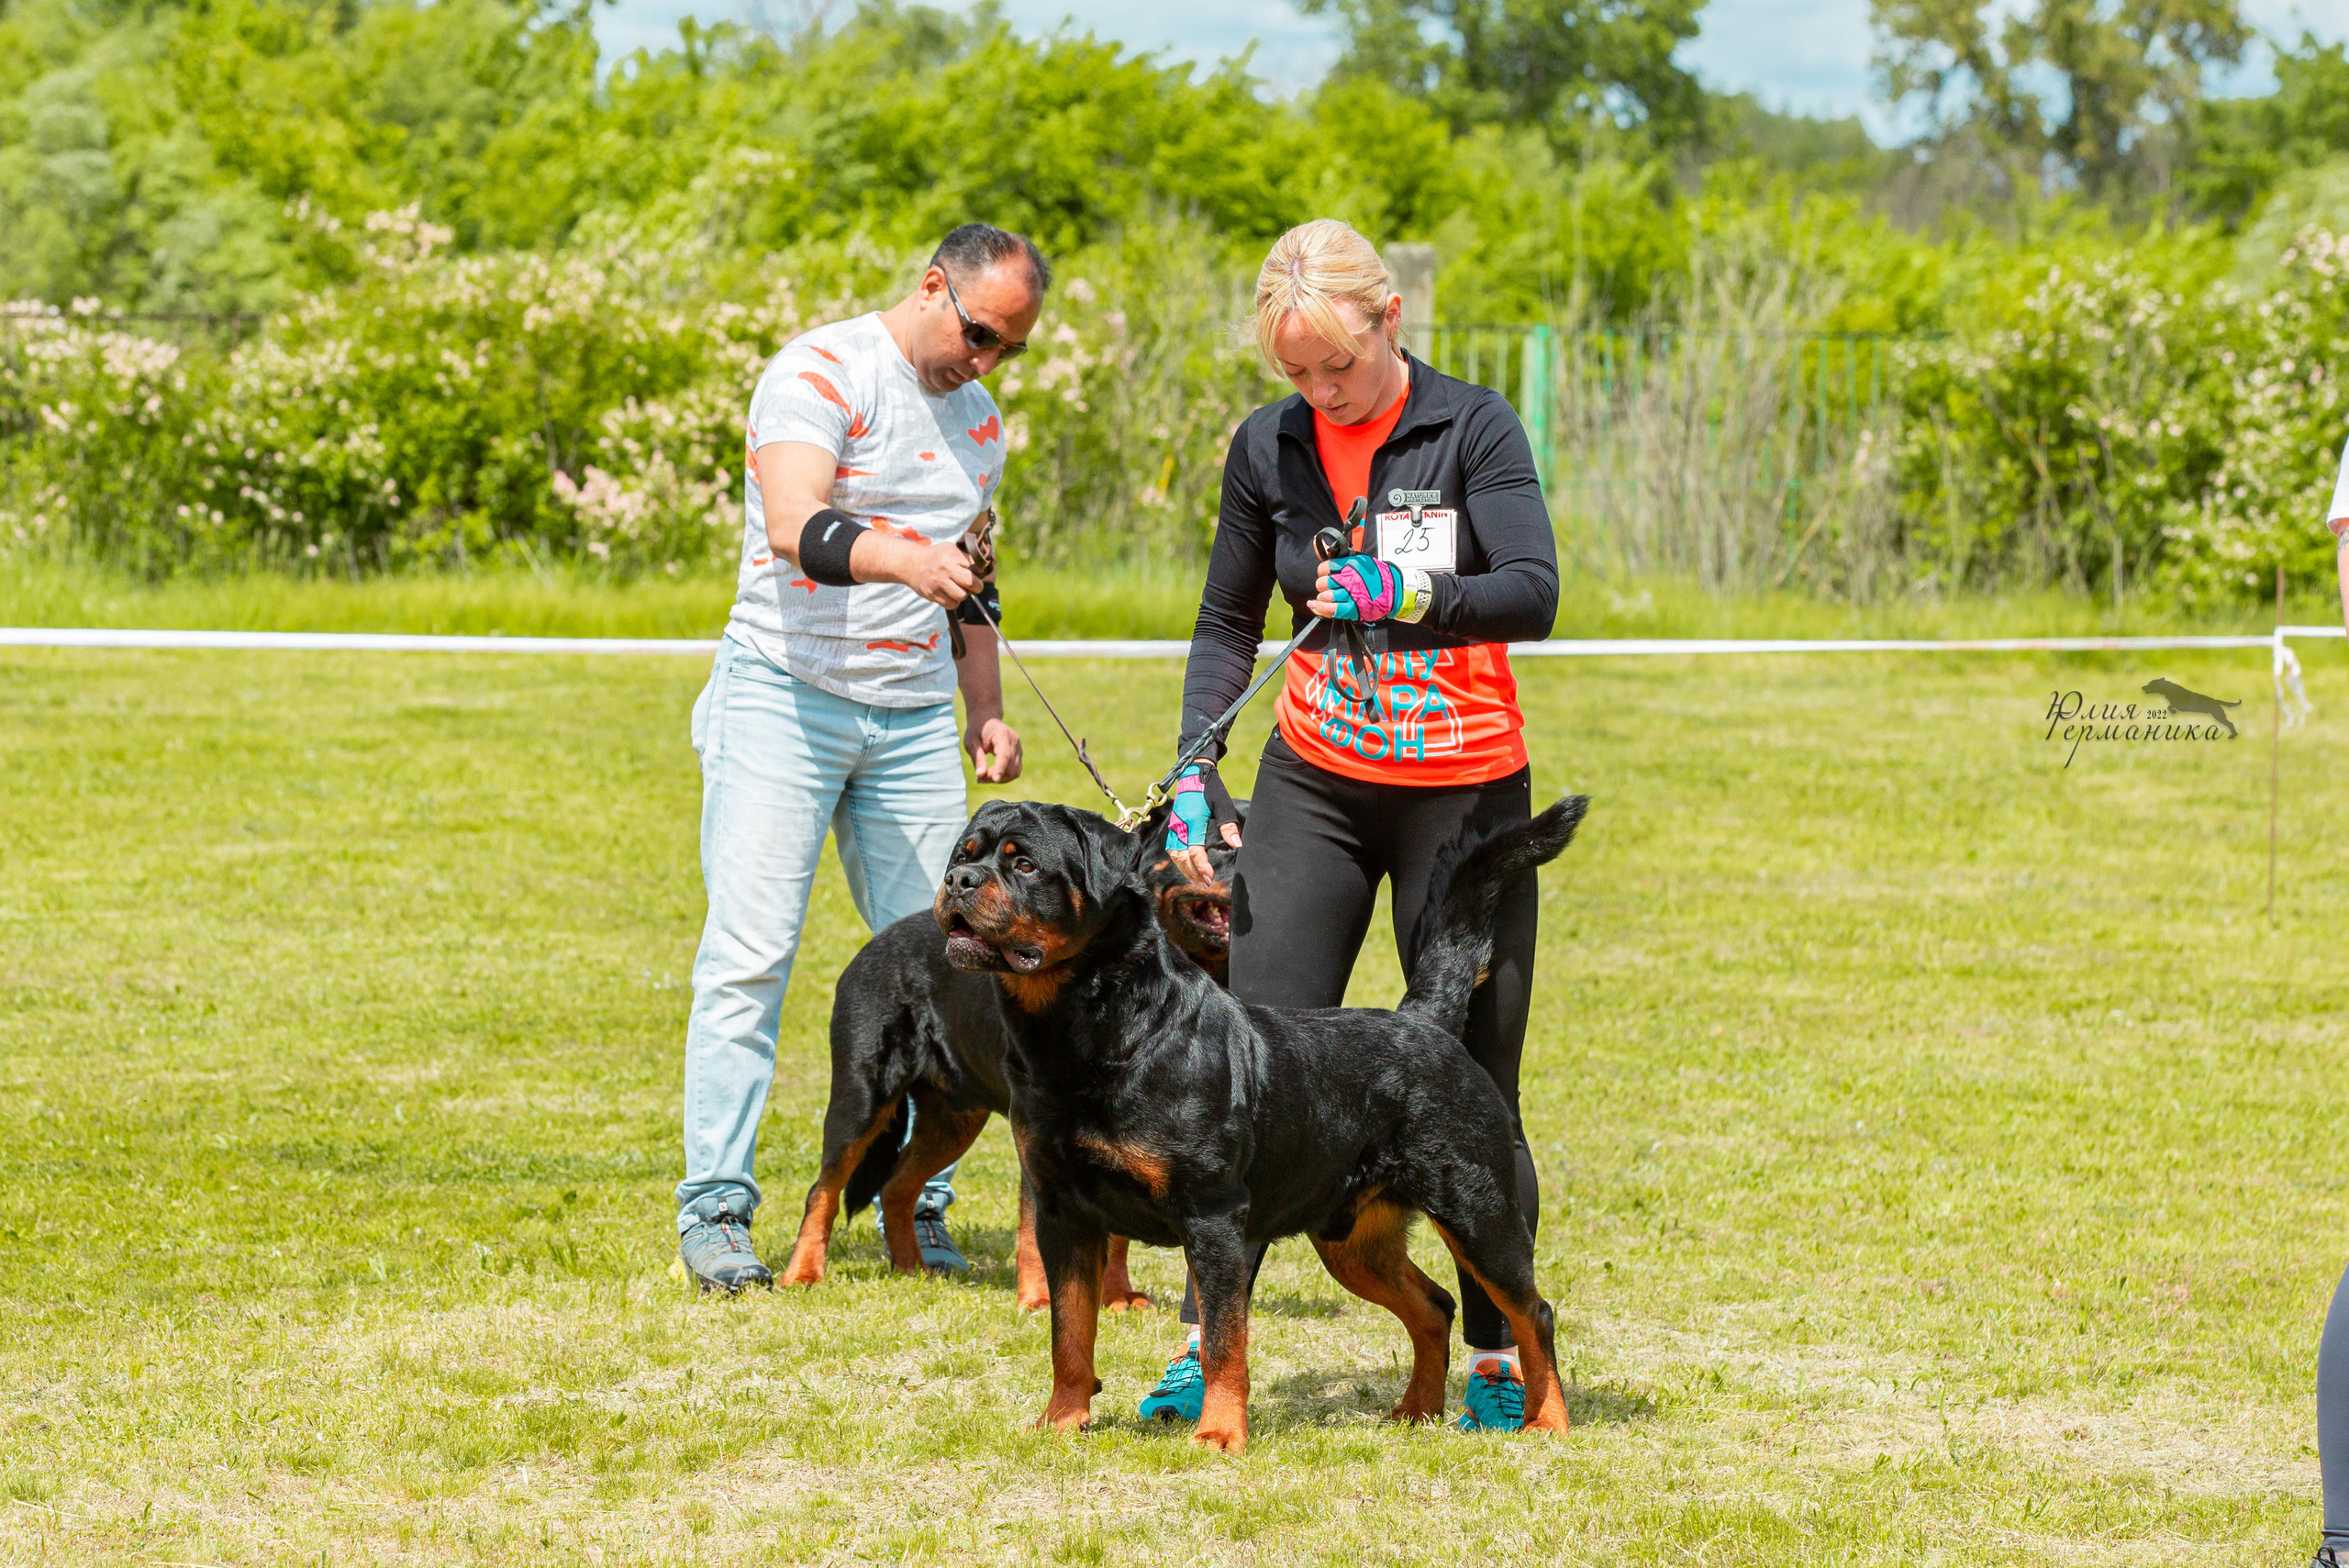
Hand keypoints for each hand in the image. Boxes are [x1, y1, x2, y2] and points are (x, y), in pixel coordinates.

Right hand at [897, 538, 977, 607]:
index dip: (977, 573)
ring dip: (963, 594)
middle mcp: (945, 570)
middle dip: (975, 586)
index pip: (974, 568)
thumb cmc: (936, 556)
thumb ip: (966, 557)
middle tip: (972, 586)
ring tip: (957, 588)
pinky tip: (949, 594)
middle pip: (971, 583)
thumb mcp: (951, 549)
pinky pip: (951, 605)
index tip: (974, 573)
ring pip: (961, 596)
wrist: (911, 564)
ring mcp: (938, 583)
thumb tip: (985, 567)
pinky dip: (953, 601)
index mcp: (951, 556)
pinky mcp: (933, 595)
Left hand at [966, 716, 1021, 783]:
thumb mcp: (971, 742)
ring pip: (1015, 771)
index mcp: (1003, 735)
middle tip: (979, 779)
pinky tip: (992, 774)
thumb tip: (980, 775)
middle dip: (996, 776)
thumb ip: (977, 758)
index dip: (1000, 768)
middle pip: (1010, 766)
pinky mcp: (1018, 754)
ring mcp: (1018, 748)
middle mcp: (1014, 742)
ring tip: (984, 777)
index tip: (994, 780)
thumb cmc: (977, 730)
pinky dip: (1004, 776)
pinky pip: (1015, 770)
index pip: (1004, 755)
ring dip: (1001, 779)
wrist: (987, 720)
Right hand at [1164, 763, 1240, 884]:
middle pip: (1182, 857)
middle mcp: (1179, 825)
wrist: (1193, 774)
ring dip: (1185, 870)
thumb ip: (1228, 826)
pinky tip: (1187, 869)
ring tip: (1197, 882)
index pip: (1194, 851)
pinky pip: (1172, 848)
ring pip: (1175, 855)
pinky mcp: (1172, 826)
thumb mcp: (1223, 806)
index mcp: (1192, 821)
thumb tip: (1237, 845)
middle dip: (1194, 873)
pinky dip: (1179, 861)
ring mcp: (1173, 826)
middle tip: (1206, 885)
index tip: (1210, 877)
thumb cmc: (1210, 789)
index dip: (1201, 866)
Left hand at [1309, 554, 1402, 621]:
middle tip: (1329, 586)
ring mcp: (1352, 594)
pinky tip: (1316, 606)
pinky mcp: (1354, 608)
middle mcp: (1350, 578)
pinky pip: (1332, 610)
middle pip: (1323, 583)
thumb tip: (1316, 541)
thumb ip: (1335, 553)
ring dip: (1323, 598)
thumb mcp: (1356, 559)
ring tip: (1327, 597)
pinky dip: (1321, 608)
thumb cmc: (1373, 574)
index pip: (1325, 567)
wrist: (1393, 589)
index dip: (1323, 571)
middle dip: (1322, 585)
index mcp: (1350, 564)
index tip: (1327, 573)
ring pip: (1326, 596)